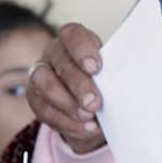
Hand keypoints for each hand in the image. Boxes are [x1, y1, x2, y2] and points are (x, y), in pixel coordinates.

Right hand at [28, 23, 106, 153]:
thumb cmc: (106, 85)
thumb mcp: (113, 76)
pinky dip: (64, 121)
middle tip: (95, 103)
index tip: (96, 68)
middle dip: (79, 85)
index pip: (72, 34)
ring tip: (88, 117)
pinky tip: (83, 128)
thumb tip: (126, 82)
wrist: (94, 110)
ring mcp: (40, 74)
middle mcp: (54, 53)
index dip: (82, 49)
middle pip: (61, 63)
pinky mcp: (34, 98)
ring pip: (44, 85)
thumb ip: (116, 75)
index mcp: (74, 40)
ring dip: (67, 104)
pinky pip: (43, 109)